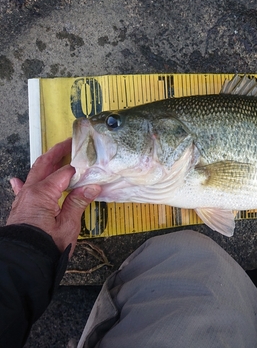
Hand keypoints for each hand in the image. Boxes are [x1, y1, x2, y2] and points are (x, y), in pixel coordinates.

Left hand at [7, 138, 100, 256]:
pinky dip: (23, 182)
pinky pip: (22, 190)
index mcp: (43, 193)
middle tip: (71, 143)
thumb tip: (92, 186)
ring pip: (34, 174)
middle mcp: (30, 191)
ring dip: (46, 163)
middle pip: (44, 165)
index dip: (78, 166)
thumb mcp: (68, 225)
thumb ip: (78, 203)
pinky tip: (17, 180)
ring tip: (56, 155)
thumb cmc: (47, 245)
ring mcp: (24, 199)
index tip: (90, 160)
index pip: (64, 172)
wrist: (24, 262)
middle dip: (57, 152)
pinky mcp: (21, 208)